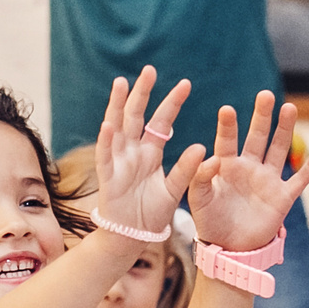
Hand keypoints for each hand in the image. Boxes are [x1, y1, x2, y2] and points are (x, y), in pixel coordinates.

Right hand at [92, 67, 204, 241]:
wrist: (132, 237)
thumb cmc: (152, 213)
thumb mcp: (174, 189)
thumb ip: (187, 169)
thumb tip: (203, 146)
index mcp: (150, 153)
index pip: (162, 121)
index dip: (172, 103)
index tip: (186, 83)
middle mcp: (132, 152)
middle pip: (136, 116)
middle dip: (143, 93)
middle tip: (150, 70)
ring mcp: (118, 162)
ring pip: (117, 127)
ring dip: (117, 105)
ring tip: (121, 83)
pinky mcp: (108, 177)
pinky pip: (106, 156)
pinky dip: (106, 141)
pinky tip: (109, 124)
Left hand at [186, 92, 308, 253]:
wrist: (229, 248)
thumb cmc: (210, 221)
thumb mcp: (198, 199)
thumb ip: (200, 178)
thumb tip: (211, 157)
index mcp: (226, 166)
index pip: (227, 141)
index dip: (228, 126)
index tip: (226, 110)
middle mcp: (249, 167)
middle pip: (257, 137)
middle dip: (262, 117)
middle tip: (265, 95)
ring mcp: (267, 180)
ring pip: (279, 150)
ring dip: (285, 130)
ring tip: (289, 108)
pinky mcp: (282, 197)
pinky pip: (300, 180)